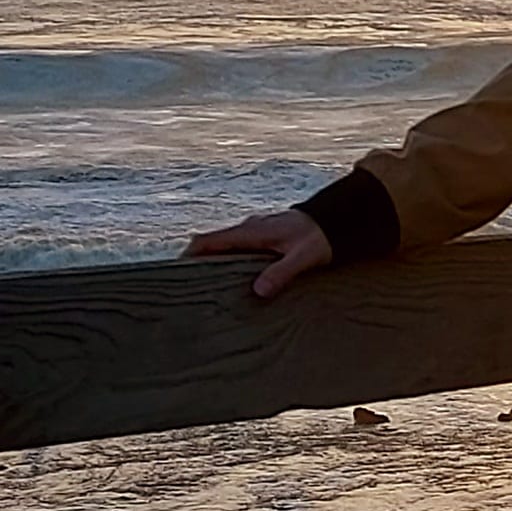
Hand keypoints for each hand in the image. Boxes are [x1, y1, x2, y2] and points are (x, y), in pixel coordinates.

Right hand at [185, 208, 334, 302]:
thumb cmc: (319, 236)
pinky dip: (230, 260)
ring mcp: (255, 231)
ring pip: (225, 246)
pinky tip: (236, 279)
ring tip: (207, 287)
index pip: (208, 241)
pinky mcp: (264, 236)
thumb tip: (258, 292)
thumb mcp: (302, 257)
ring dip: (214, 261)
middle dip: (196, 261)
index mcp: (250, 231)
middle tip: (186, 286)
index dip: (188, 255)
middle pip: (211, 244)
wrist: (336, 218)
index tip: (174, 272)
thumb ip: (281, 273)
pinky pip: (239, 248)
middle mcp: (248, 229)